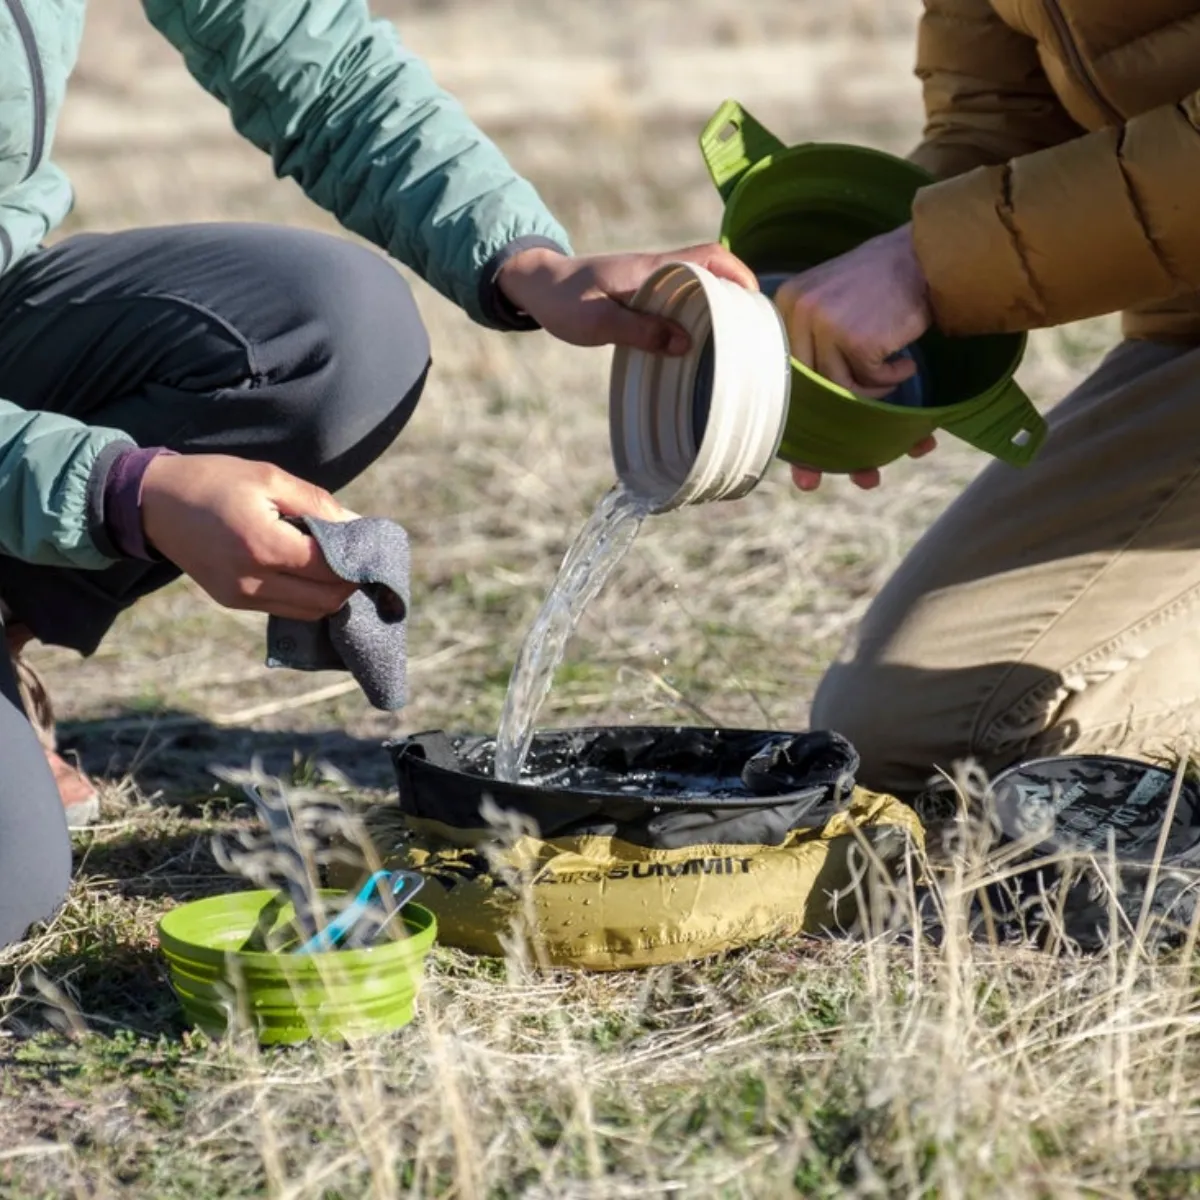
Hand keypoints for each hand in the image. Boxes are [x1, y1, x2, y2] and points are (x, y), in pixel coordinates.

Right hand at [141, 454, 358, 619]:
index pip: (331, 568)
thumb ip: (318, 505)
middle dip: (351, 581)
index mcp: (263, 546)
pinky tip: (310, 572)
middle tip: (361, 556)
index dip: (360, 560)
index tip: (374, 545)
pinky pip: (285, 608)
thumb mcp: (269, 478)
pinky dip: (307, 596)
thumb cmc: (214, 481)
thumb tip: (358, 527)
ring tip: (338, 564)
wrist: (152, 502)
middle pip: (326, 598)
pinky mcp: (232, 601)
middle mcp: (252, 581)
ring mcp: (240, 597)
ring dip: (331, 593)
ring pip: (309, 611)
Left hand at [496, 243, 756, 353]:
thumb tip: (686, 343)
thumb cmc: (563, 302)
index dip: (737, 272)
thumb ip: (640, 331)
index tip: (755, 299)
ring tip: (732, 339)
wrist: (537, 286)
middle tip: (752, 328)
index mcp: (650, 268)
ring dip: (717, 305)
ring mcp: (650, 280)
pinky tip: (697, 340)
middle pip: (712, 269)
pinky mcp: (642, 294)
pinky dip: (695, 313)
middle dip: (736, 293)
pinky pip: (679, 298)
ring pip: (697, 284)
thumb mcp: (598, 322)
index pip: (708, 255)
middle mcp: (656, 269)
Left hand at [774, 223, 935, 490]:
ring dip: (876, 394)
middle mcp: (796, 314)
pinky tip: (905, 360)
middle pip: (808, 395)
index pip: (784, 378)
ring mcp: (822, 324)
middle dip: (834, 443)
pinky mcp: (853, 335)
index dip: (799, 427)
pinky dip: (894, 379)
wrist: (927, 254)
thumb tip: (813, 429)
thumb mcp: (836, 309)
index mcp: (785, 309)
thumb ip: (817, 351)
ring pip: (843, 392)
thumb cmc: (886, 288)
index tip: (808, 468)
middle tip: (860, 475)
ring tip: (895, 373)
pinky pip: (872, 383)